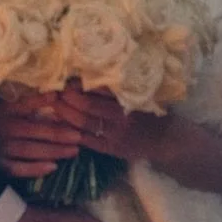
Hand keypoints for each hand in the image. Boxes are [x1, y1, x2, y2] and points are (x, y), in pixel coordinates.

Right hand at [0, 91, 82, 177]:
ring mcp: (1, 149)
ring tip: (74, 150)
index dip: (42, 101)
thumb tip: (55, 94)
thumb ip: (30, 102)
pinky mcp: (0, 166)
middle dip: (58, 134)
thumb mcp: (8, 106)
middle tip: (78, 135)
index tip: (60, 99)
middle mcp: (2, 129)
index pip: (26, 104)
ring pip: (30, 151)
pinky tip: (53, 166)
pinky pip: (20, 169)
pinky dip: (36, 169)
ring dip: (54, 151)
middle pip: (34, 131)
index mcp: (4, 110)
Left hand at [50, 86, 171, 164]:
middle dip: (68, 97)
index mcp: (129, 99)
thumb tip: (92, 72)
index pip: (100, 89)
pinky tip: (60, 125)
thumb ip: (120, 87)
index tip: (66, 78)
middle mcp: (122, 117)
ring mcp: (116, 135)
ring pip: (84, 123)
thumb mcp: (142, 94)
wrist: (169, 140)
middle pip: (88, 105)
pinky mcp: (112, 149)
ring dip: (65, 114)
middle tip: (54, 89)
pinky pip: (87, 140)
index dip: (80, 83)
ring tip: (53, 104)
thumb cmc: (153, 111)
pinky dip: (72, 132)